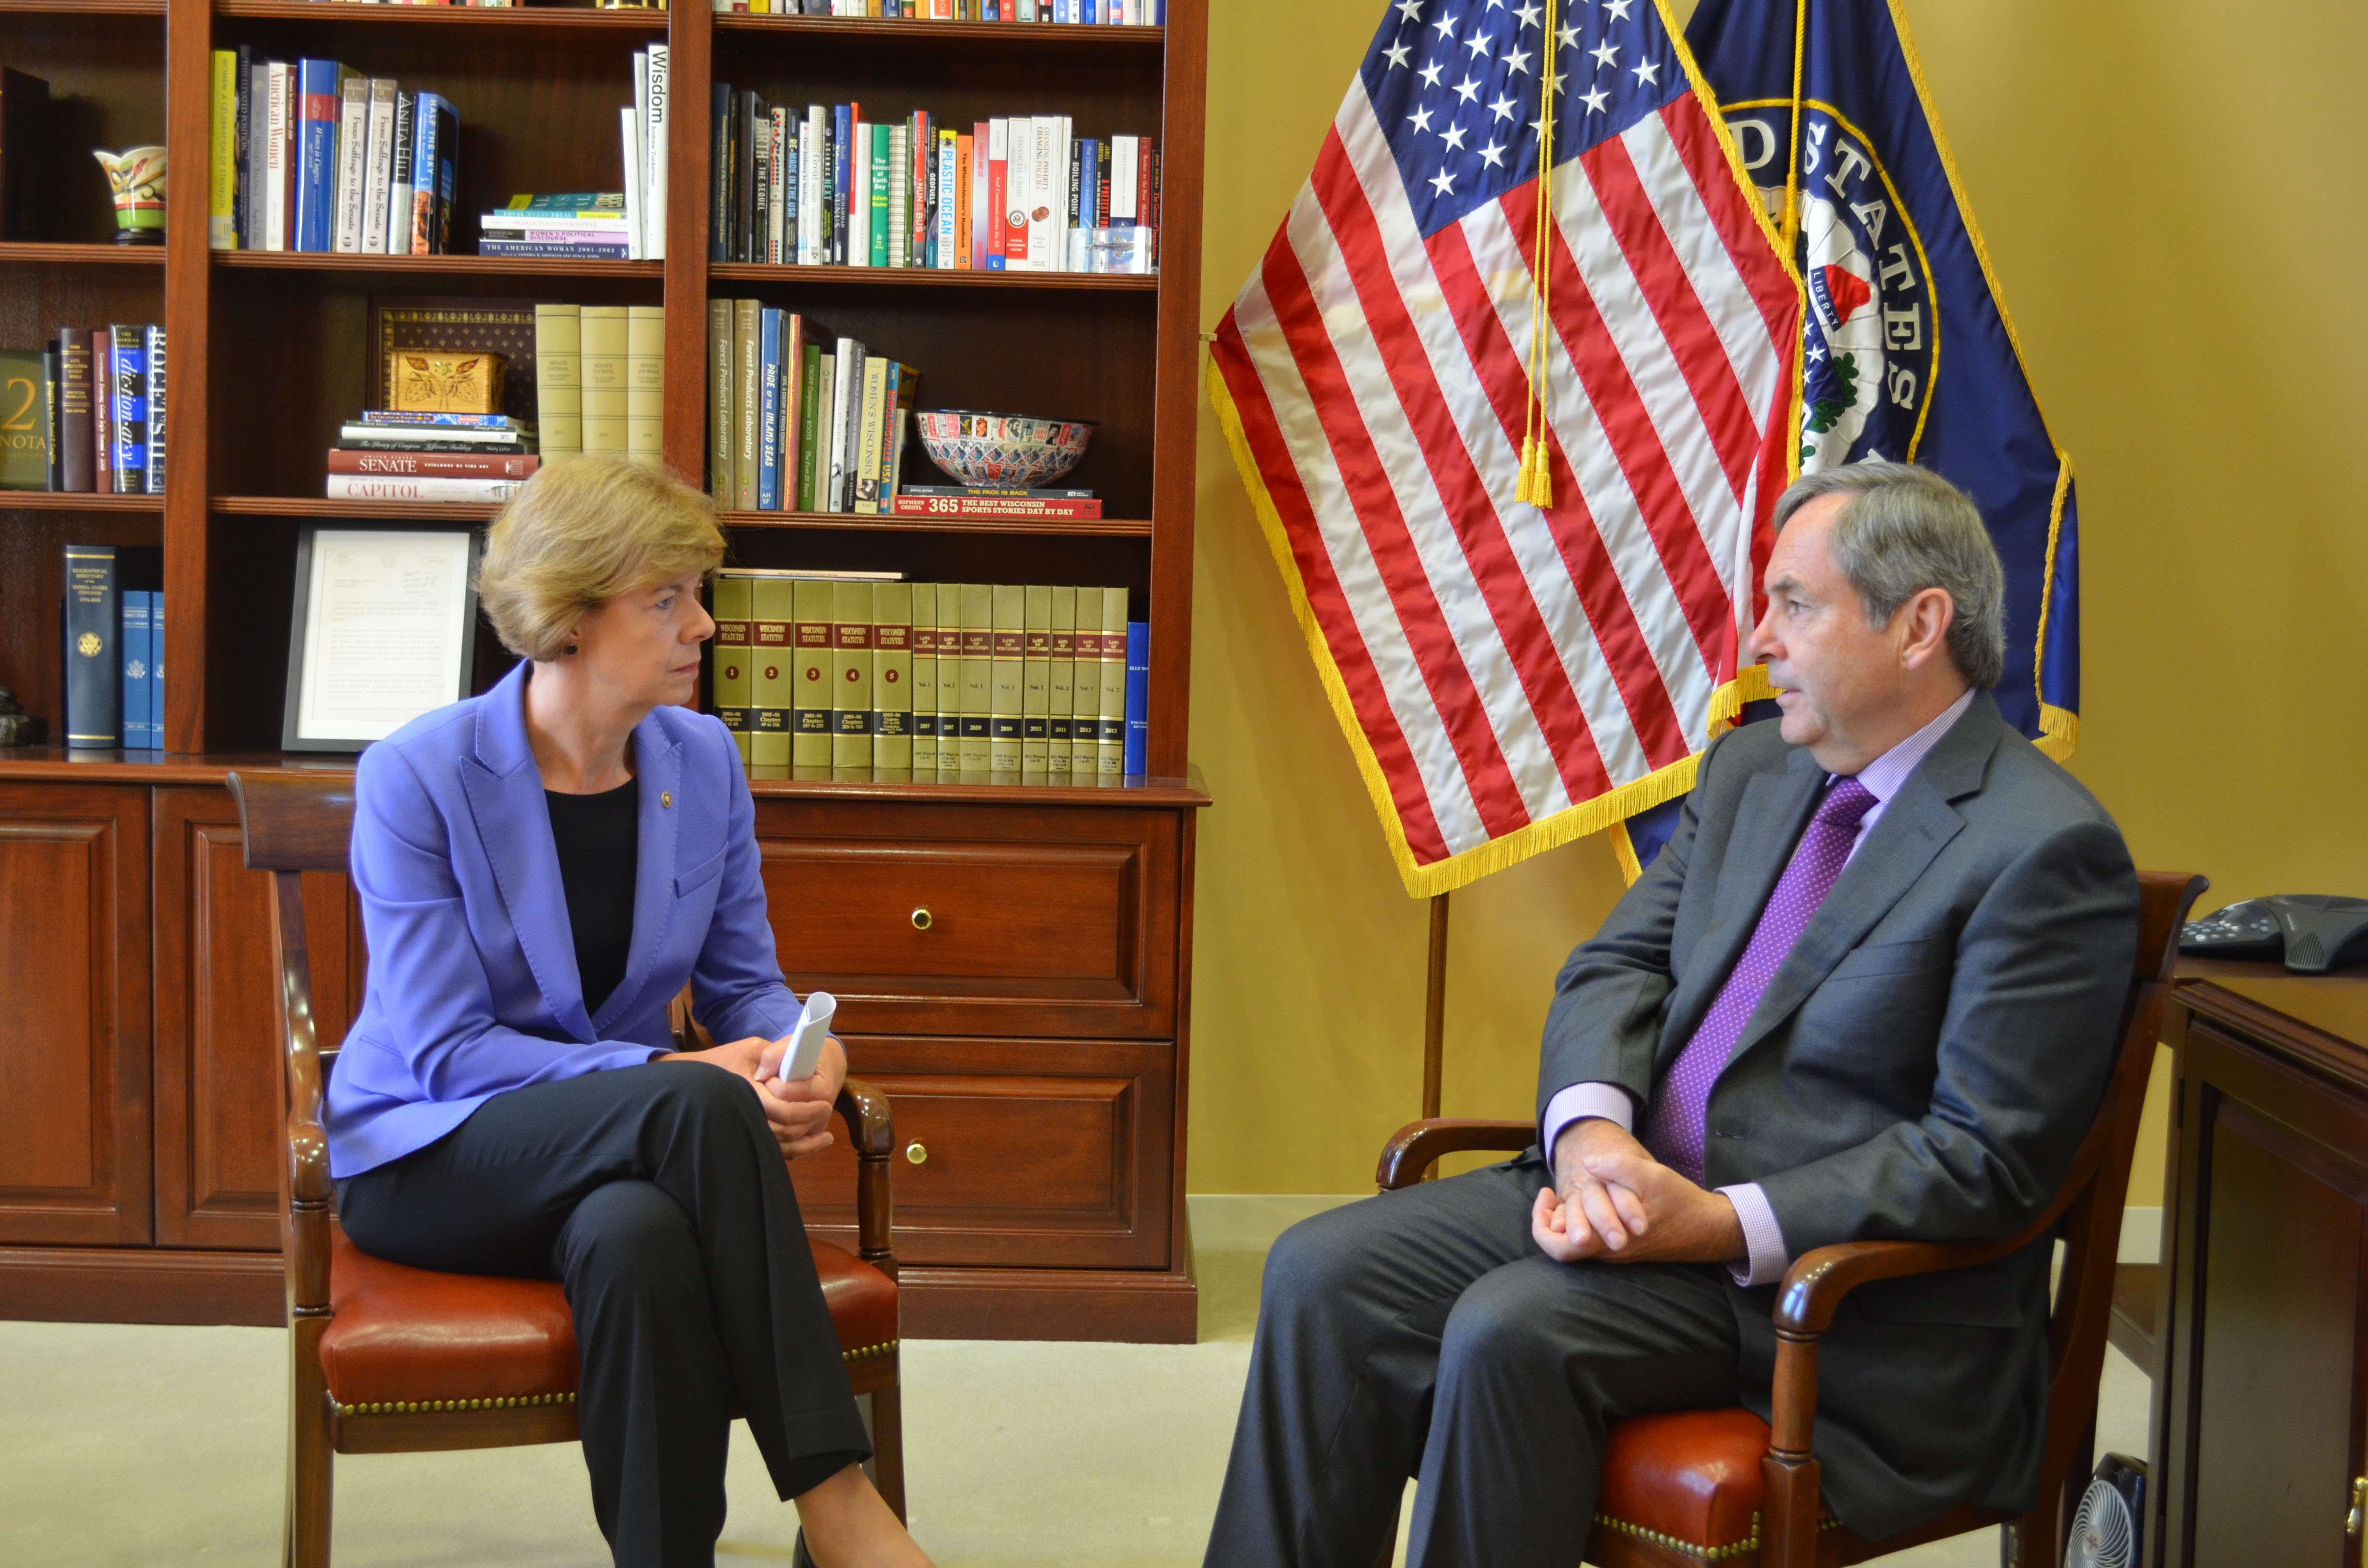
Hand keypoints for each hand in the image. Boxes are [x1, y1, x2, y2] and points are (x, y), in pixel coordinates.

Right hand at [656, 1034, 838, 1159]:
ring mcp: (744, 1130)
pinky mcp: (747, 1137)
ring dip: (805, 1143)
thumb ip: (775, 1056)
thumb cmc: (723, 1059)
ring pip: (780, 1147)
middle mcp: (745, 1117)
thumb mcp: (752, 1048)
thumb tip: (797, 1070)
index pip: (783, 1110)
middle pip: (785, 1132)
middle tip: (826, 1111)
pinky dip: (794, 1151)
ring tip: (823, 1137)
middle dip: (810, 1124)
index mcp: (748, 1093)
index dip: (807, 1110)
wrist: (693, 1081)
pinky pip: (773, 1151)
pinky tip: (811, 1145)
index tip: (825, 1102)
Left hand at [757, 1034, 845, 1161]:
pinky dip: (778, 1140)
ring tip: (763, 1107)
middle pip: (785, 1119)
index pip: (785, 1093)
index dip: (771, 1084)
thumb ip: (774, 1054)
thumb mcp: (792, 1045)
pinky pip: (792, 1146)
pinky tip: (766, 1128)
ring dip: (769, 1124)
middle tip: (764, 1092)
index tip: (767, 1076)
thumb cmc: (811, 1053)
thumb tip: (760, 1074)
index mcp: (821, 1088)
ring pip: (787, 1135)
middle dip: (768, 1105)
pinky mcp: (813, 1133)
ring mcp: (818, 1125)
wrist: (831, 1065)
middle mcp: (823, 1111)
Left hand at [1532, 1119, 1746, 1265]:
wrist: (1709, 1228)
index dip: (1542, 1224)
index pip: (1560, 1247)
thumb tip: (1587, 1164)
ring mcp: (1616, 1252)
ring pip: (1577, 1242)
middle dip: (1549, 1220)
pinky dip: (1583, 1220)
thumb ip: (1618, 1169)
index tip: (1547, 1194)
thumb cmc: (1680, 1202)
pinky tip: (1589, 1198)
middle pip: (1563, 1246)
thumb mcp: (1651, 1176)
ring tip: (1564, 1192)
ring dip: (1566, 1218)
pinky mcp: (1624, 1247)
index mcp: (1610, 1241)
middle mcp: (1609, 1252)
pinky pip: (1593, 1239)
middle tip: (1549, 1194)